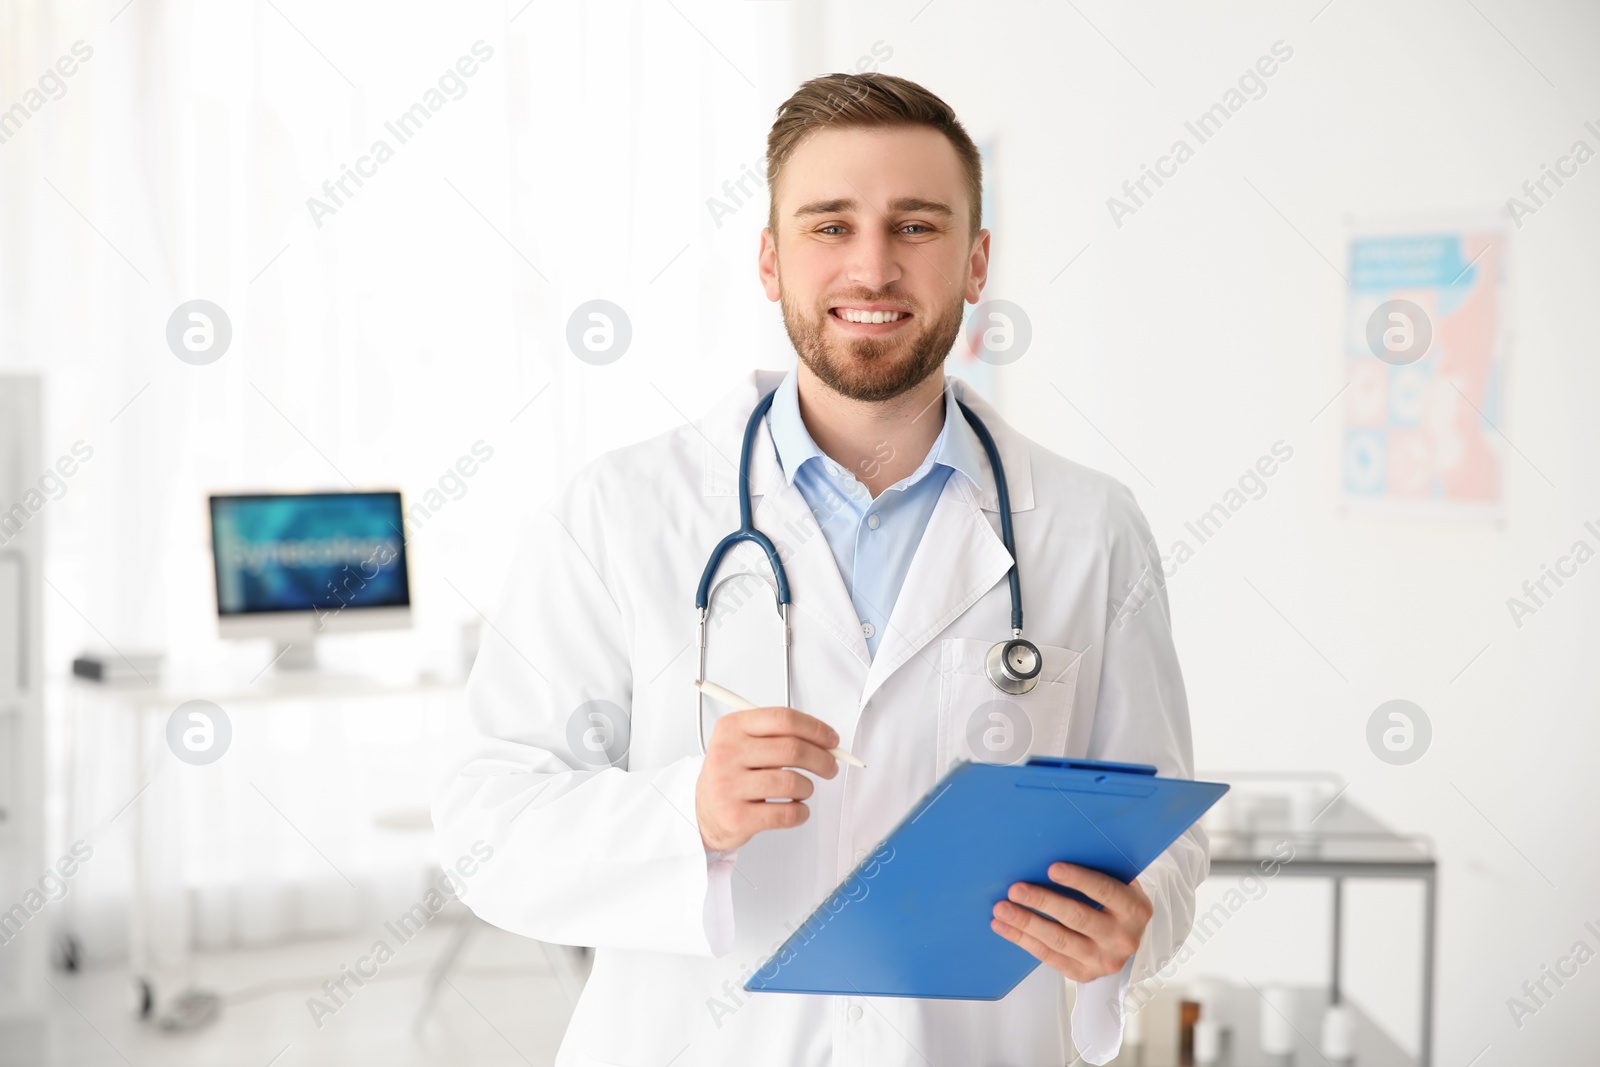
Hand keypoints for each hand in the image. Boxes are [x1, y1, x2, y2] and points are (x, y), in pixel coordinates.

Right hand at [695, 706, 839, 851]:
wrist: (703, 812)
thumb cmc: (732, 774)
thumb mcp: (743, 742)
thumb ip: (780, 735)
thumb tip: (825, 740)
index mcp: (732, 728)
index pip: (783, 719)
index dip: (815, 728)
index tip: (831, 740)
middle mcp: (727, 753)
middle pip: (792, 749)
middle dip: (822, 759)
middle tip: (830, 766)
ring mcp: (729, 786)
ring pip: (793, 782)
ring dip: (808, 788)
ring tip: (803, 790)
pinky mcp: (737, 817)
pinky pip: (787, 814)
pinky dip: (801, 812)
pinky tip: (796, 808)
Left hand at [990, 862, 1152, 981]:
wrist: (1126, 937)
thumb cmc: (1114, 901)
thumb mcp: (1118, 882)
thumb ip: (1097, 868)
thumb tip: (1055, 847)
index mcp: (1135, 909)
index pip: (1105, 891)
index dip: (1078, 880)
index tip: (1051, 868)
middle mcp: (1123, 938)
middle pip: (1078, 918)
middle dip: (1043, 902)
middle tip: (1016, 889)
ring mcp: (1104, 960)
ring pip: (1059, 941)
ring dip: (1026, 923)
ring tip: (1002, 909)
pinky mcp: (1084, 974)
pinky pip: (1049, 957)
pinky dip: (1023, 940)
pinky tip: (1004, 927)